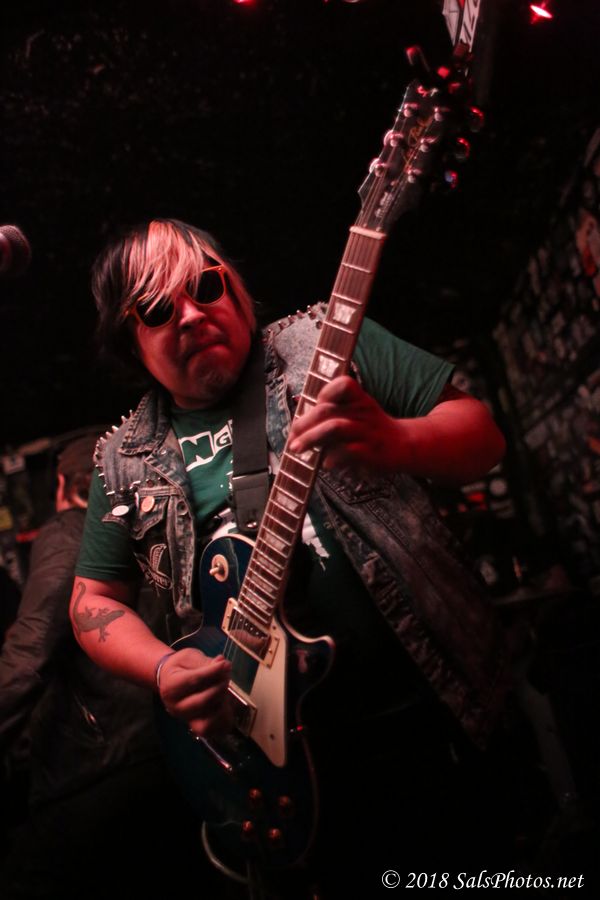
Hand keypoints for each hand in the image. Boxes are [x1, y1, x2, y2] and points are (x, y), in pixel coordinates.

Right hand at [158, 648, 232, 737]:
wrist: (168, 680)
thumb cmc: (179, 667)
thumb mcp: (188, 657)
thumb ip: (204, 662)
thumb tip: (222, 663)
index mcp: (170, 687)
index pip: (194, 680)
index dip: (213, 672)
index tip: (226, 664)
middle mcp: (175, 707)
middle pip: (202, 702)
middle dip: (219, 687)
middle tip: (227, 674)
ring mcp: (184, 718)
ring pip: (207, 718)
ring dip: (221, 701)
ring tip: (225, 687)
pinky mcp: (194, 725)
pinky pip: (211, 729)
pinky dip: (221, 717)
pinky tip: (225, 702)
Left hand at [288, 376, 407, 473]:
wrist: (405, 445)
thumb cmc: (373, 429)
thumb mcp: (358, 411)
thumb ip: (333, 413)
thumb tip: (299, 427)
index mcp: (361, 398)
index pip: (343, 384)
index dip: (324, 393)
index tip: (312, 407)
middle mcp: (364, 411)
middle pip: (328, 410)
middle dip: (304, 423)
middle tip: (292, 438)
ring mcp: (367, 431)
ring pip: (334, 427)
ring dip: (311, 438)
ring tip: (297, 449)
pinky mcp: (370, 451)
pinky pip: (345, 452)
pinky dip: (331, 458)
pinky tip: (326, 464)